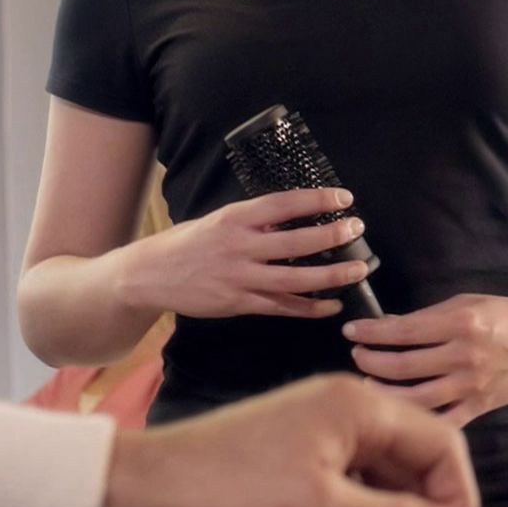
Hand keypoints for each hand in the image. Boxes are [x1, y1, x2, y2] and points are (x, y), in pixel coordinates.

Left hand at [100, 375, 479, 506]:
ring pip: (383, 473)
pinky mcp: (297, 452)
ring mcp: (319, 429)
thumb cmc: (226, 491)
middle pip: (415, 458)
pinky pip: (350, 480)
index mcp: (358, 405)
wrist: (145, 488)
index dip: (456, 497)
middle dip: (426, 506)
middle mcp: (344, 408)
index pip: (441, 443)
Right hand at [117, 186, 369, 319]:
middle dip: (331, 237)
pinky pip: (280, 308)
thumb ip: (254, 222)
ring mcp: (239, 278)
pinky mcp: (238, 304)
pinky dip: (309, 308)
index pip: (283, 204)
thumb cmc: (189, 243)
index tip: (343, 198)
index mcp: (234, 219)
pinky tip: (332, 306)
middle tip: (357, 230)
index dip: (316, 201)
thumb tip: (295, 217)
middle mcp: (239, 247)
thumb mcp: (219, 221)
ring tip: (359, 270)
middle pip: (295, 243)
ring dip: (330, 276)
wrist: (148, 275)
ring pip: (294, 280)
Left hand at [343, 294, 507, 427]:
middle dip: (370, 361)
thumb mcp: (470, 302)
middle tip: (356, 355)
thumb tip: (390, 325)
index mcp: (461, 323)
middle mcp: (464, 355)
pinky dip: (416, 419)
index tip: (352, 331)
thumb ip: (430, 315)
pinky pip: (442, 420)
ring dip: (384, 392)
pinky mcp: (480, 407)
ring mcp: (472, 386)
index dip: (372, 331)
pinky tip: (396, 412)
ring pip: (415, 398)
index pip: (403, 329)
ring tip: (366, 383)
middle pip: (402, 365)